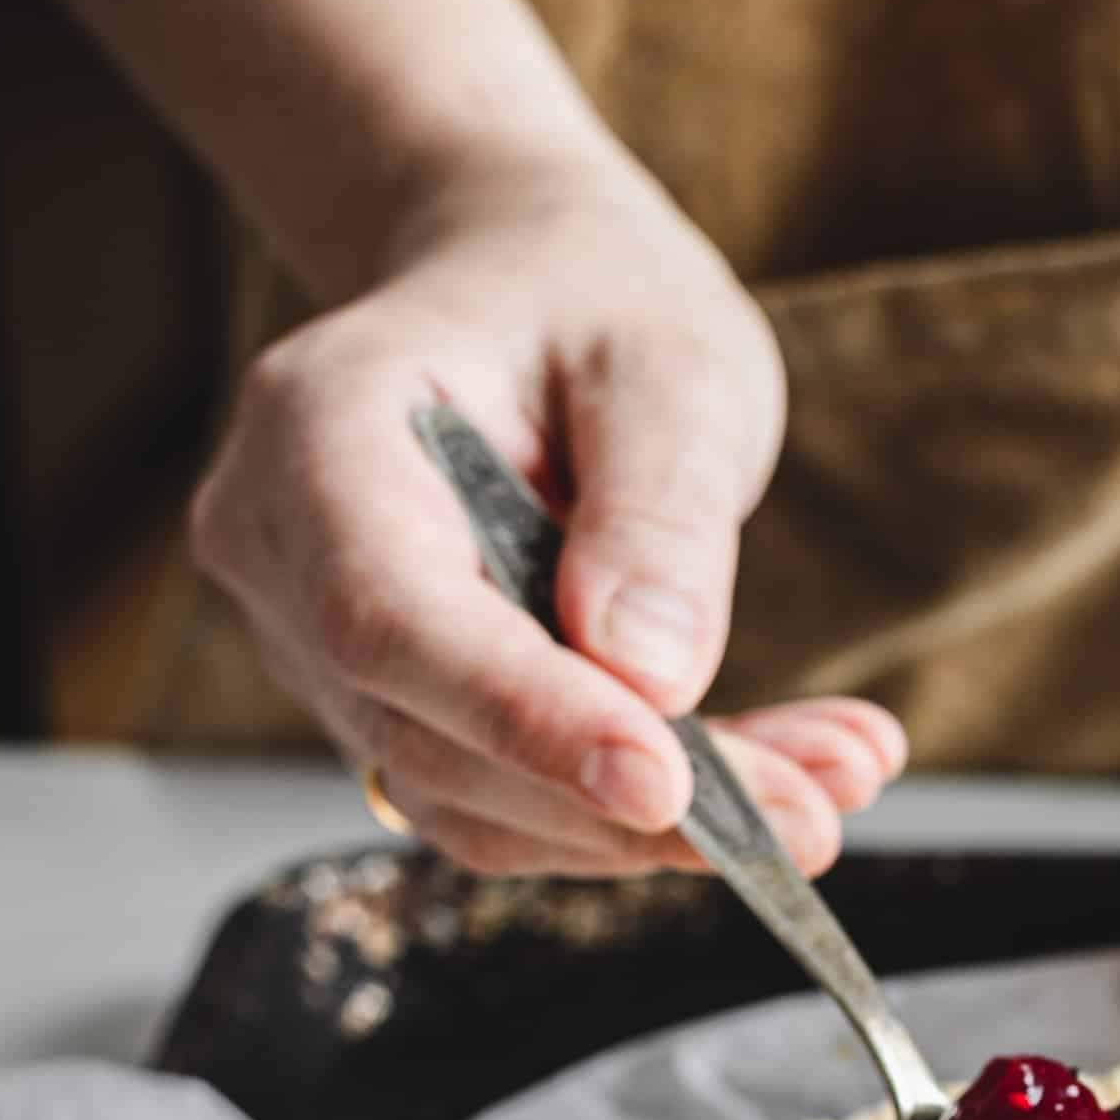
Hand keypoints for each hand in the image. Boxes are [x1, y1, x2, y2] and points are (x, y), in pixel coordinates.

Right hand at [189, 147, 905, 875]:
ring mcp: (322, 646)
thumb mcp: (666, 362)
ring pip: (477, 799)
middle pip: (433, 735)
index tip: (665, 784)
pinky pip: (508, 802)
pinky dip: (645, 816)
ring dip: (661, 828)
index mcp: (318, 428)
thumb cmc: (589, 297)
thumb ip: (659, 509)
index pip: (389, 613)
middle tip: (818, 809)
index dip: (520, 715)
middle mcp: (284, 551)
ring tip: (835, 783)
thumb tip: (651, 678)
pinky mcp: (396, 711)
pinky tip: (781, 782)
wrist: (530, 290)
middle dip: (632, 801)